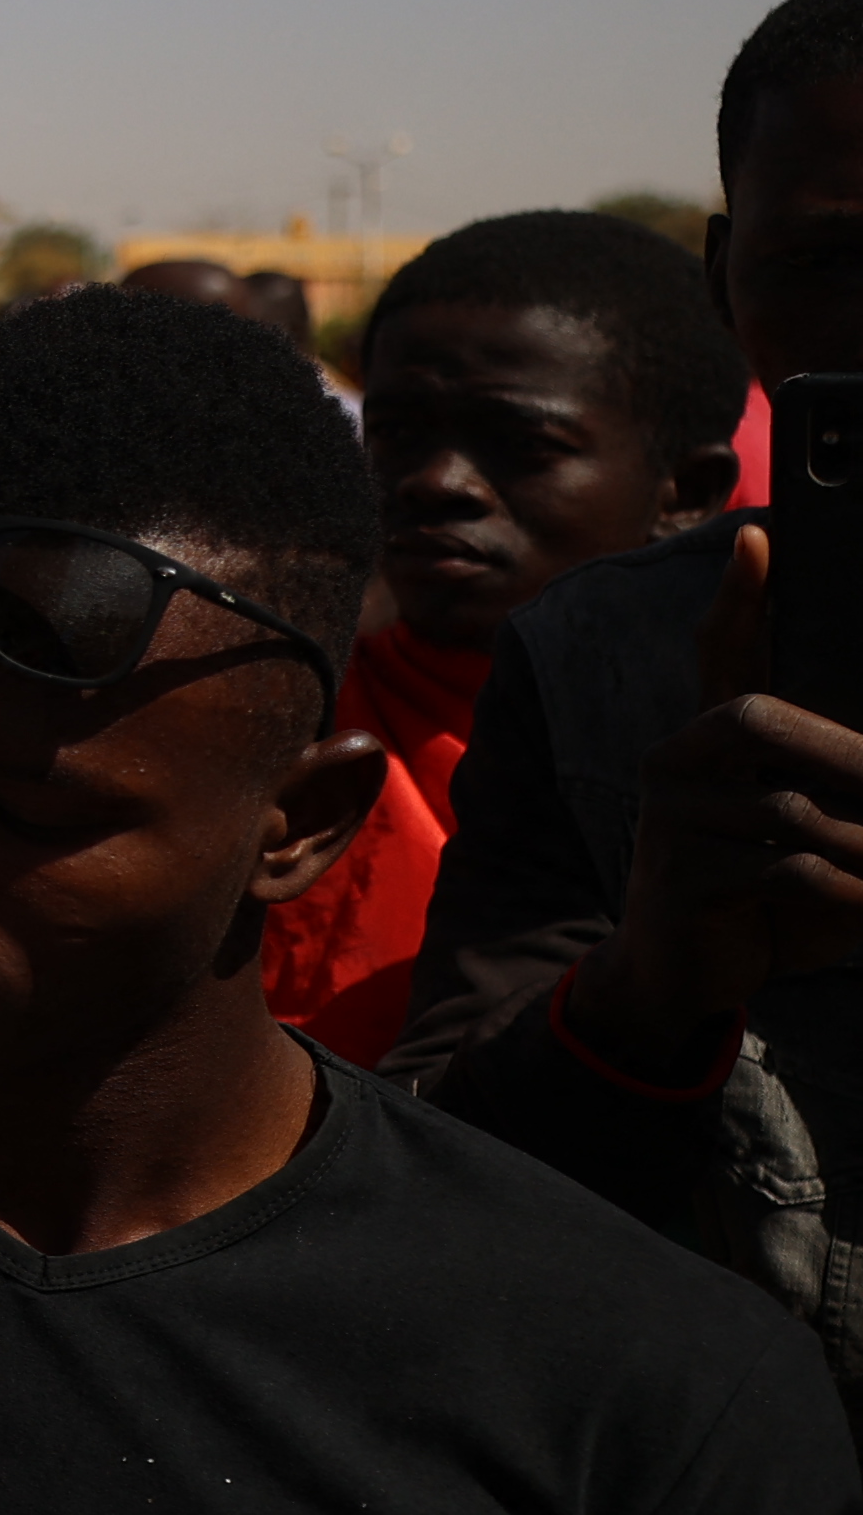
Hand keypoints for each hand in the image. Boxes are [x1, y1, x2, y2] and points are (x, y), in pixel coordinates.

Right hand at [598, 532, 862, 1053]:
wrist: (682, 976)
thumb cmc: (762, 895)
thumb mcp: (804, 833)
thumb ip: (835, 791)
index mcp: (709, 742)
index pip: (720, 651)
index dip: (741, 599)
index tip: (759, 539)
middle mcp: (677, 763)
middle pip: (760, 716)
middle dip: (849, 754)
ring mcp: (671, 817)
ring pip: (793, 807)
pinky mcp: (680, 877)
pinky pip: (786, 870)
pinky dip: (849, 893)